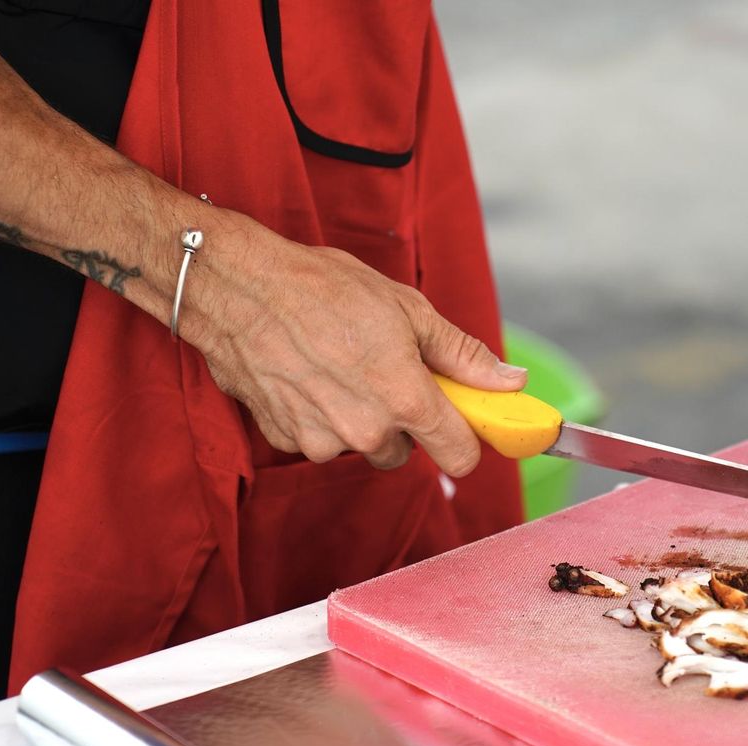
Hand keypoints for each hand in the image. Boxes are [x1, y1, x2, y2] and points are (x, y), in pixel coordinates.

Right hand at [177, 212, 525, 475]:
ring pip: (360, 443)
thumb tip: (509, 381)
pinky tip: (306, 373)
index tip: (461, 421)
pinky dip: (318, 414)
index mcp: (406, 399)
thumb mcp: (408, 309)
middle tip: (383, 369)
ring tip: (337, 364)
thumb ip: (462, 355)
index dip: (465, 438)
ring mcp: (322, 439)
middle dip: (402, 419)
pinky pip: (319, 438)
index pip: (461, 456)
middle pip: (406, 451)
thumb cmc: (321, 288)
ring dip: (357, 416)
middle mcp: (366, 430)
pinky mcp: (286, 438)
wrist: (239, 287)